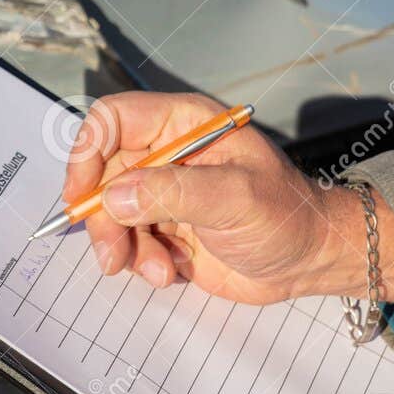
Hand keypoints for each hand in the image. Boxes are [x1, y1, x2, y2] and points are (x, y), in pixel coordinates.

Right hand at [64, 91, 393, 304]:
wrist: (311, 260)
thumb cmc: (286, 216)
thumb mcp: (234, 198)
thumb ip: (173, 192)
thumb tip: (113, 198)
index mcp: (184, 125)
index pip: (113, 121)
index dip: (87, 154)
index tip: (81, 196)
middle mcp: (166, 154)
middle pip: (102, 174)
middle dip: (103, 218)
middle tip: (113, 255)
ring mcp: (163, 193)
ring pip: (110, 214)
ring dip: (122, 247)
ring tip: (156, 271)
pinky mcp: (164, 228)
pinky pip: (127, 241)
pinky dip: (138, 262)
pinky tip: (168, 273)